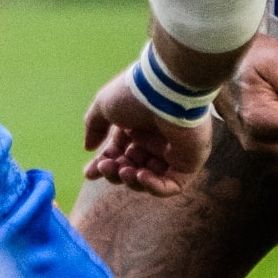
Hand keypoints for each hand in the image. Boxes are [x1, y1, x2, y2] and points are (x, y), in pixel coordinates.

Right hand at [82, 68, 210, 195]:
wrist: (167, 90)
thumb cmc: (135, 95)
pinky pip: (172, 185)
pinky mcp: (189, 162)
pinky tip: (141, 176)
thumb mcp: (104, 105)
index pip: (118, 152)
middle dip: (115, 172)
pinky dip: (154, 187)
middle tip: (107, 167)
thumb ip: (94, 126)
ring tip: (125, 171)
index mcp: (137, 126)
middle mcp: (155, 139)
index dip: (104, 164)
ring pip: (149, 179)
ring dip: (132, 180)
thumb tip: (88, 147)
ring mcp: (173, 152)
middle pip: (131, 167)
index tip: (89, 173)